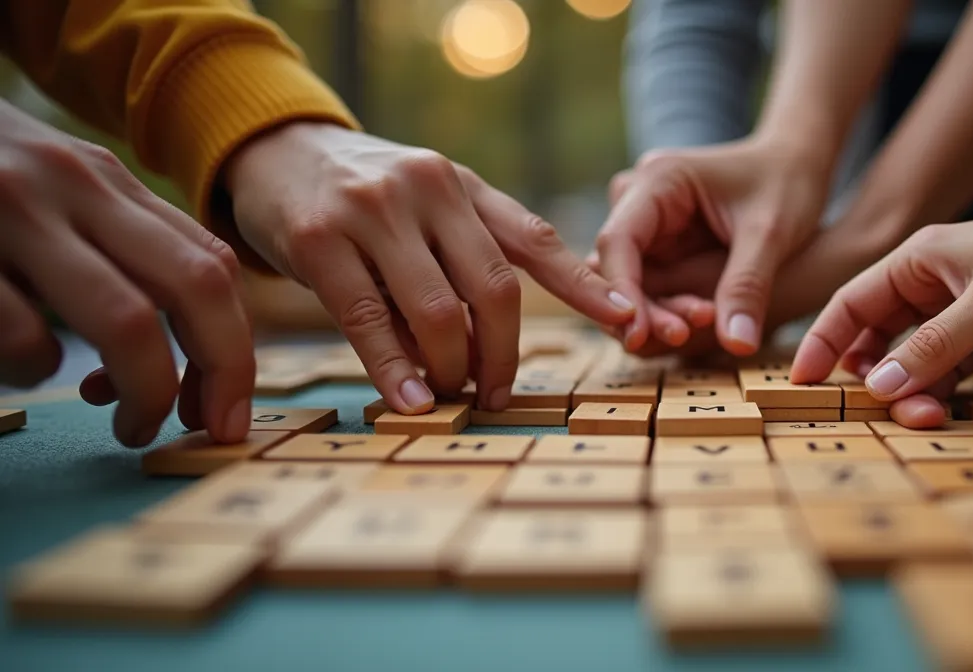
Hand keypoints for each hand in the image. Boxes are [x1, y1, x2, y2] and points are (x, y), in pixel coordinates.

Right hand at [0, 101, 253, 446]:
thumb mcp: (49, 191)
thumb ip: (112, 249)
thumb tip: (181, 358)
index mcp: (104, 180)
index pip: (213, 264)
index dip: (237, 346)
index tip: (229, 408)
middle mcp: (72, 186)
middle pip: (195, 286)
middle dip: (218, 370)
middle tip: (203, 427)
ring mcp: (15, 213)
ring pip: (126, 320)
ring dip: (143, 389)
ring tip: (128, 425)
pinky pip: (26, 336)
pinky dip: (37, 370)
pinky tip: (21, 369)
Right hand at [225, 122, 634, 411]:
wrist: (278, 151)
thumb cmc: (369, 196)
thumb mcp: (433, 205)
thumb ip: (472, 255)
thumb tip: (497, 345)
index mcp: (467, 186)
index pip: (537, 241)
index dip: (586, 286)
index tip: (626, 322)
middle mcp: (430, 189)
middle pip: (495, 290)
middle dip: (503, 355)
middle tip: (498, 394)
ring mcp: (373, 211)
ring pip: (438, 311)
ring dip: (452, 369)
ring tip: (451, 397)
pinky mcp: (320, 238)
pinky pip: (368, 319)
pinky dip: (394, 369)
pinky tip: (408, 400)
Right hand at [592, 210, 912, 359]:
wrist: (797, 166)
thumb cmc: (787, 184)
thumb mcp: (772, 234)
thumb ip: (748, 287)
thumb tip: (738, 346)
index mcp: (658, 180)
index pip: (619, 241)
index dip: (623, 290)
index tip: (638, 334)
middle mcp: (641, 199)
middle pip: (618, 266)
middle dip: (642, 308)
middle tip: (680, 338)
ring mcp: (648, 224)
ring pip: (632, 282)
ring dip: (656, 313)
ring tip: (698, 332)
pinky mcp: (662, 245)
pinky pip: (653, 286)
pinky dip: (671, 308)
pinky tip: (706, 320)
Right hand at [791, 155, 972, 425]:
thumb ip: (934, 346)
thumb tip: (879, 388)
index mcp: (921, 259)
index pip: (853, 302)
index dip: (824, 341)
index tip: (802, 383)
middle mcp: (936, 288)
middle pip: (880, 338)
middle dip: (874, 377)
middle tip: (883, 414)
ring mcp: (966, 316)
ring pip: (918, 363)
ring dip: (915, 392)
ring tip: (928, 419)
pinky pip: (956, 374)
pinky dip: (947, 394)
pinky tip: (948, 414)